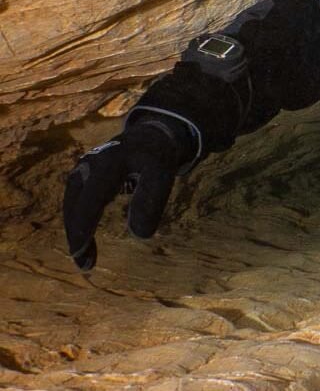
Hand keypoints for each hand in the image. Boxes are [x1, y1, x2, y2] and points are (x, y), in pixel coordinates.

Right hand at [62, 118, 193, 270]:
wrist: (150, 136)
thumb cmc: (157, 157)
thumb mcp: (162, 174)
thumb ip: (151, 201)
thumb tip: (138, 235)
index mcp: (106, 164)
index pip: (89, 200)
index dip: (83, 227)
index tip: (80, 252)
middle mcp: (86, 166)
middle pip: (75, 206)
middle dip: (77, 236)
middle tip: (84, 266)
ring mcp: (81, 171)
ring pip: (73, 207)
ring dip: (76, 233)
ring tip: (86, 261)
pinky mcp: (82, 178)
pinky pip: (77, 205)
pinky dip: (80, 224)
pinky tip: (87, 243)